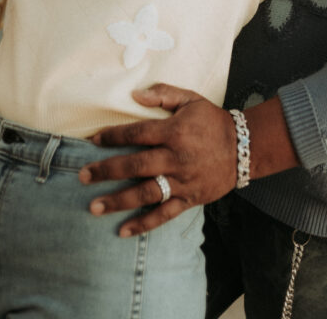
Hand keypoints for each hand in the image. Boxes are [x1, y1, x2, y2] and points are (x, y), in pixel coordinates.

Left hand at [78, 84, 237, 236]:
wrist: (244, 147)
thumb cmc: (213, 120)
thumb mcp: (191, 99)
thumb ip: (163, 94)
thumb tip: (135, 95)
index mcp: (174, 131)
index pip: (137, 134)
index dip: (113, 136)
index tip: (93, 140)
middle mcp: (176, 158)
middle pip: (136, 166)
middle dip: (106, 171)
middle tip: (82, 176)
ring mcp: (182, 181)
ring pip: (146, 193)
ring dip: (118, 201)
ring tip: (94, 207)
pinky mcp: (189, 199)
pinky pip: (164, 214)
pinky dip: (144, 224)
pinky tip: (123, 231)